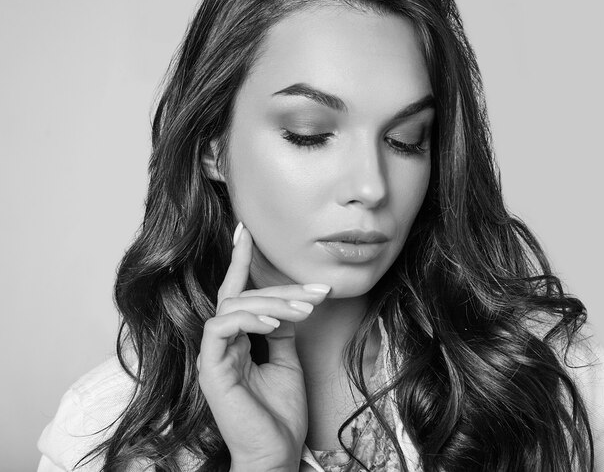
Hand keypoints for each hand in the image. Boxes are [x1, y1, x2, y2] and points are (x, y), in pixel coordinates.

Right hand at [197, 222, 330, 471]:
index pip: (236, 292)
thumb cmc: (280, 412)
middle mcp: (222, 342)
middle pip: (242, 295)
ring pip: (234, 305)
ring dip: (274, 302)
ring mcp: (214, 354)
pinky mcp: (210, 367)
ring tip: (307, 310)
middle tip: (318, 292)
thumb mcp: (288, 361)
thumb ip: (282, 330)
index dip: (239, 259)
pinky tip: (277, 324)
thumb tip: (288, 304)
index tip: (245, 229)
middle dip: (282, 288)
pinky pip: (222, 327)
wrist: (276, 452)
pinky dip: (251, 319)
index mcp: (237, 340)